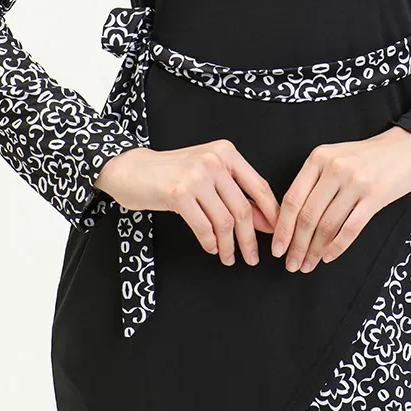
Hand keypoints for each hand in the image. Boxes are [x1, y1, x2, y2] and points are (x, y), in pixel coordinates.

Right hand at [96, 139, 280, 267]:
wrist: (133, 169)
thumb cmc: (173, 173)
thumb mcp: (208, 176)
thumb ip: (235, 194)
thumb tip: (264, 222)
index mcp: (226, 152)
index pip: (259, 186)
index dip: (271, 214)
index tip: (277, 234)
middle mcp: (214, 161)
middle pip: (242, 208)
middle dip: (250, 238)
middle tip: (252, 257)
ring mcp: (196, 175)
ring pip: (224, 221)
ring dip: (229, 246)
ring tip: (229, 258)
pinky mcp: (179, 193)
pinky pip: (203, 226)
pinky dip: (210, 242)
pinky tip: (212, 248)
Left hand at [270, 127, 410, 272]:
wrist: (408, 146)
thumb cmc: (367, 157)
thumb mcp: (335, 158)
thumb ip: (314, 181)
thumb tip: (289, 220)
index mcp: (318, 158)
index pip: (292, 199)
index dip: (282, 228)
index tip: (277, 249)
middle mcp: (335, 168)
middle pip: (307, 215)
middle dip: (297, 245)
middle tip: (291, 264)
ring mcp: (356, 182)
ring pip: (327, 225)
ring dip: (315, 250)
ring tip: (308, 265)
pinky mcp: (376, 195)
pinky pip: (351, 228)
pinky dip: (337, 247)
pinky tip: (329, 257)